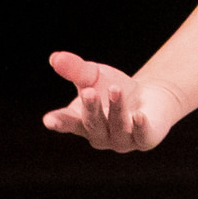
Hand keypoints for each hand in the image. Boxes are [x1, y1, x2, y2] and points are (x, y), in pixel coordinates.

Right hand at [42, 50, 176, 152]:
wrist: (149, 97)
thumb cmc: (112, 88)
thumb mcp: (93, 75)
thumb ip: (74, 69)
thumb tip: (54, 57)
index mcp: (82, 122)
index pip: (68, 123)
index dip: (59, 122)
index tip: (49, 120)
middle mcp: (100, 135)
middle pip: (92, 123)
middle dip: (91, 108)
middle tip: (88, 92)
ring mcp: (122, 140)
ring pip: (117, 126)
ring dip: (115, 108)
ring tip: (115, 89)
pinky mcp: (146, 140)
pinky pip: (142, 137)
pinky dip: (140, 127)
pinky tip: (139, 116)